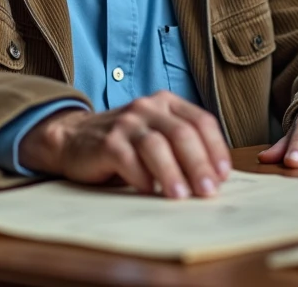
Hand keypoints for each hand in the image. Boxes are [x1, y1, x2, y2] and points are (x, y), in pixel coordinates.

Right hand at [18, 91, 231, 198]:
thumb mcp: (157, 136)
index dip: (216, 148)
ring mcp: (126, 122)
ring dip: (172, 173)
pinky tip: (149, 191)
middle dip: (199, 164)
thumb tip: (215, 178)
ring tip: (181, 196)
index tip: (223, 175)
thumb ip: (182, 148)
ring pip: (156, 145)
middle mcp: (148, 108)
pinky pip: (127, 158)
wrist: (74, 139)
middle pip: (182, 133)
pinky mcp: (106, 142)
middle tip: (208, 191)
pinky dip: (141, 177)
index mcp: (167, 103)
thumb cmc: (125, 143)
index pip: (201, 121)